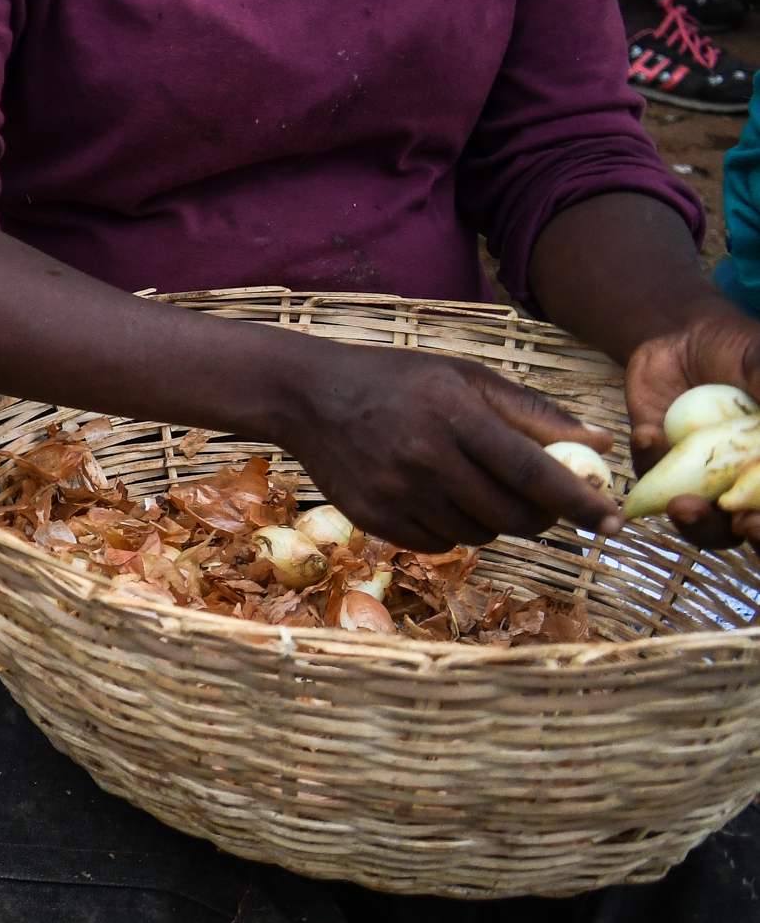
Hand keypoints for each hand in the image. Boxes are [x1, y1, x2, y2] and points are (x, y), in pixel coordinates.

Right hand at [267, 338, 618, 550]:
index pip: (533, 472)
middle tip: (547, 505)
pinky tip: (439, 498)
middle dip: (544, 517)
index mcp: (454, 416)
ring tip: (478, 489)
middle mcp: (425, 458)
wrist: (306, 396)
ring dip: (495, 521)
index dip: (580, 501)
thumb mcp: (465, 378)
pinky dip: (454, 529)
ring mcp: (396, 493)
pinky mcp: (374, 518)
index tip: (614, 521)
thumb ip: (534, 413)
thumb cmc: (398, 381)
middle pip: (512, 513)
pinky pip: (439, 544)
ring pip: (479, 533)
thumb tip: (600, 444)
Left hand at [620, 306, 759, 542]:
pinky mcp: (658, 465)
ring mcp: (699, 477)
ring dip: (691, 519)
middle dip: (733, 530)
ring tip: (681, 504)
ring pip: (697, 519)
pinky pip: (651, 478)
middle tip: (732, 522)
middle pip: (741, 529)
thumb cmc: (740, 353)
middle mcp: (741, 480)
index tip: (755, 521)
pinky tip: (648, 434)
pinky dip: (650, 460)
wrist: (683, 338)